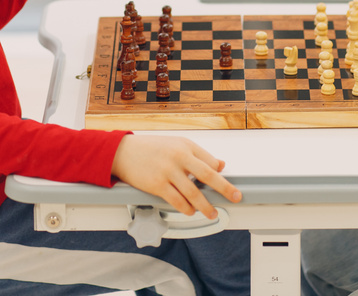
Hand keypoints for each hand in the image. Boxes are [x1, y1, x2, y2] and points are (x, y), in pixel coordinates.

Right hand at [111, 135, 242, 218]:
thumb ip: (198, 155)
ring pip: (193, 193)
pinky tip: (190, 212)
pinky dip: (186, 208)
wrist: (122, 151)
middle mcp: (178, 157)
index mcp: (185, 146)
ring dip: (205, 206)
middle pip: (208, 175)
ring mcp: (167, 171)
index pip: (210, 162)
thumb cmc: (150, 148)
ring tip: (212, 213)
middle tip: (236, 197)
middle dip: (225, 188)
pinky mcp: (157, 184)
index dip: (221, 175)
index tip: (230, 186)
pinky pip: (176, 200)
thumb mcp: (176, 144)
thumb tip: (220, 164)